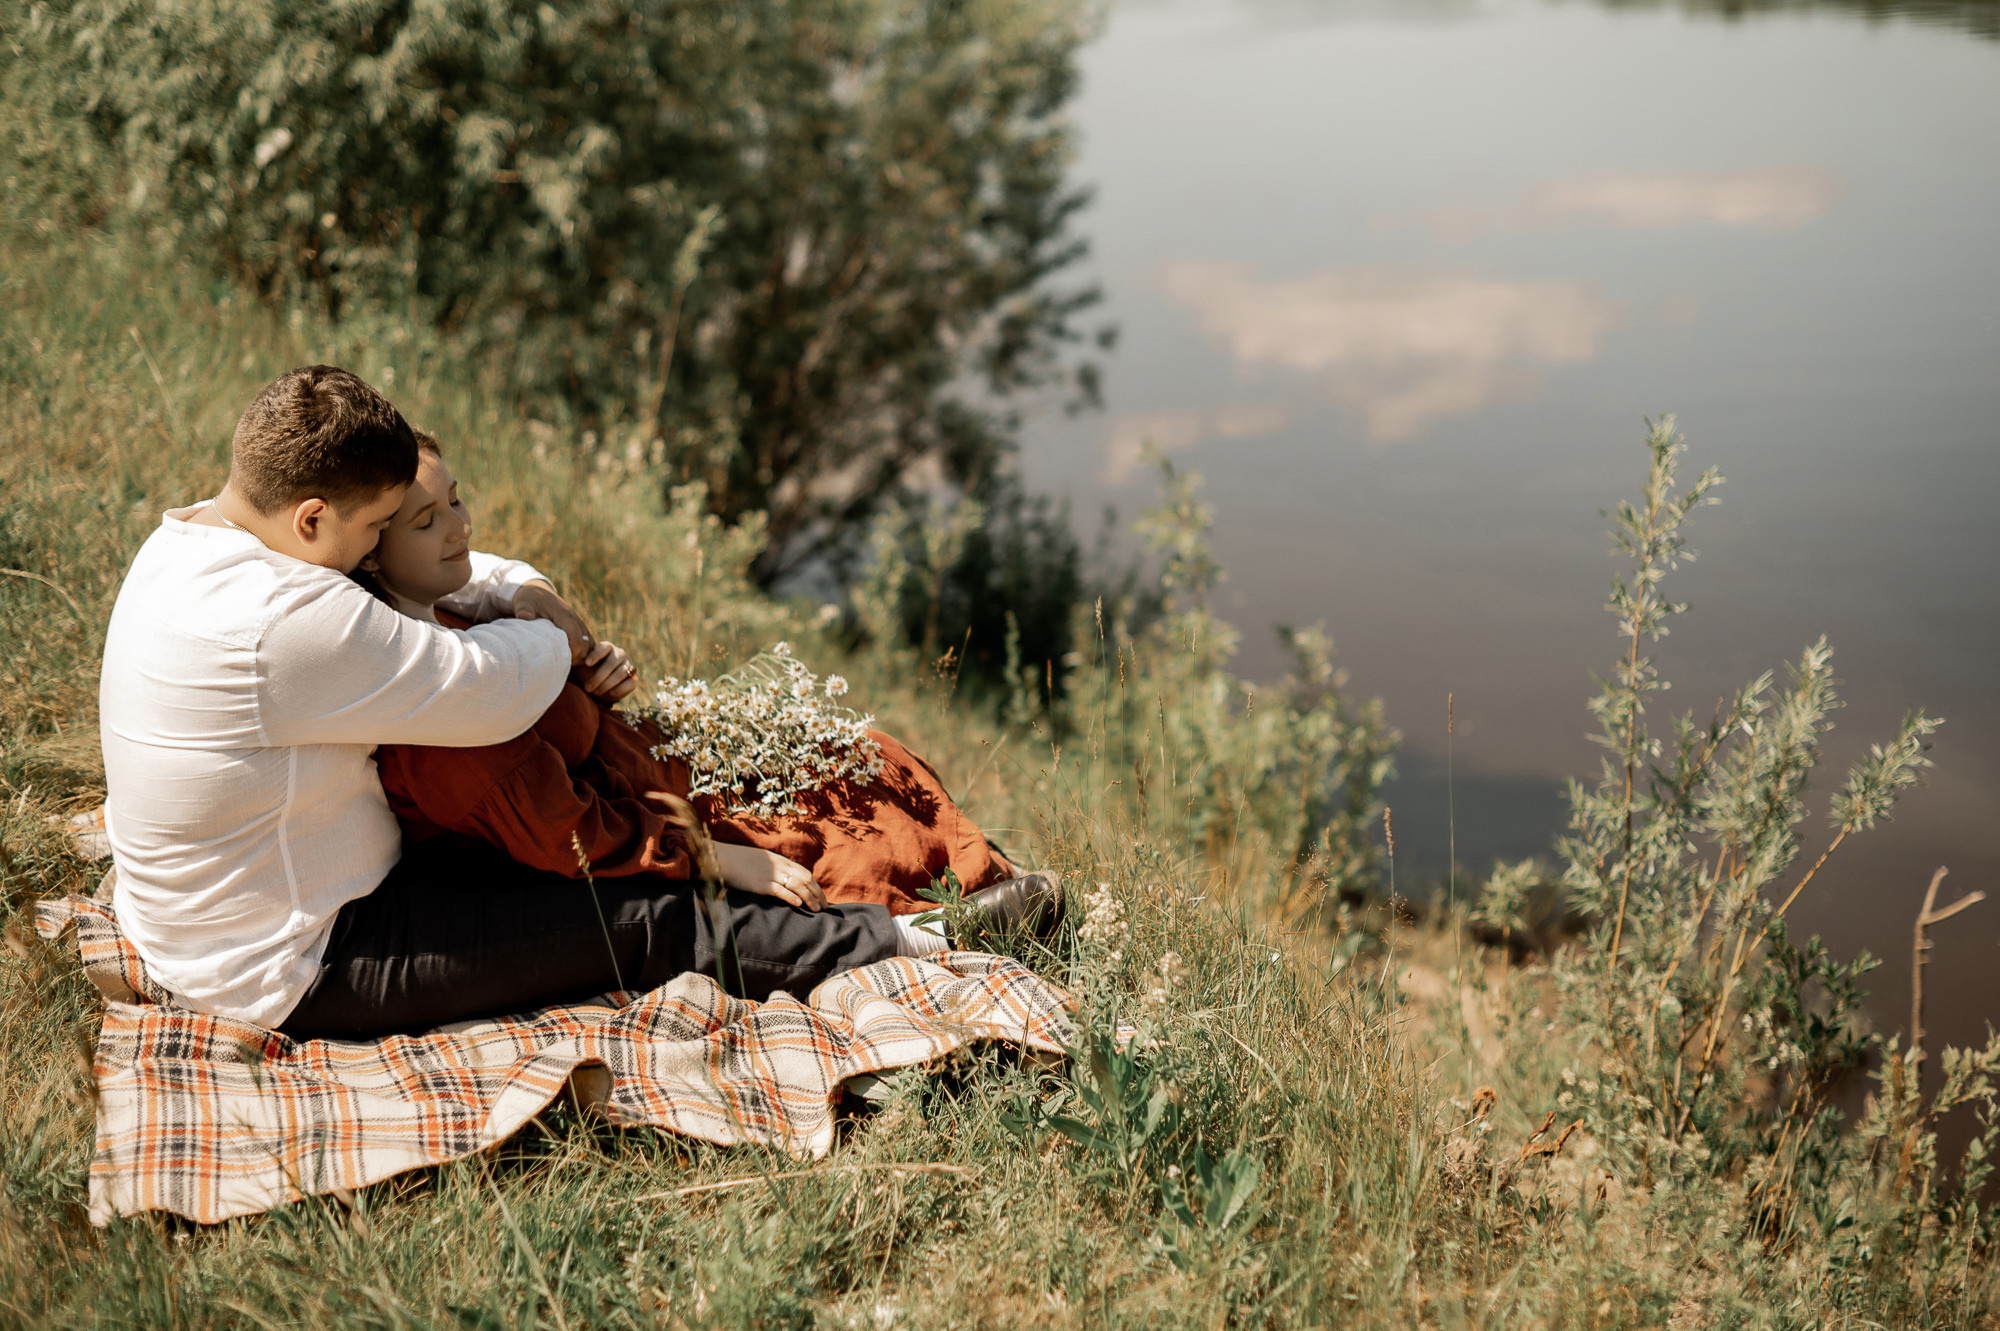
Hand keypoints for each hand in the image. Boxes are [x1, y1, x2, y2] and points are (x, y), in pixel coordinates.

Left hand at [512, 579, 595, 664]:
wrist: (538, 591)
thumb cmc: (530, 599)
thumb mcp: (523, 602)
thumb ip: (524, 610)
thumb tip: (524, 616)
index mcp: (564, 616)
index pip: (577, 640)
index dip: (571, 654)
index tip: (558, 662)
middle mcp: (576, 620)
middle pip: (586, 646)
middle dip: (576, 658)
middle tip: (559, 665)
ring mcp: (579, 624)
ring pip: (590, 645)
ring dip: (580, 656)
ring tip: (562, 662)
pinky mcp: (579, 627)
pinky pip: (588, 643)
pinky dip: (582, 653)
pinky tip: (567, 657)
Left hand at [574, 640, 639, 701]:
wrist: (598, 687)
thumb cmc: (587, 673)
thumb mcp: (582, 666)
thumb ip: (578, 660)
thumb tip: (567, 655)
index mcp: (607, 648)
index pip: (603, 648)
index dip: (596, 655)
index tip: (587, 663)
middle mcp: (619, 654)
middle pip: (612, 663)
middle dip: (598, 677)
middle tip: (587, 688)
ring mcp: (629, 665)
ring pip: (621, 673)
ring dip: (607, 684)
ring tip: (596, 692)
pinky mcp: (634, 678)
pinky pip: (631, 682)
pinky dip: (621, 688)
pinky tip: (610, 693)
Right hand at [708, 842, 824, 911]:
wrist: (724, 858)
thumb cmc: (741, 861)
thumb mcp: (762, 860)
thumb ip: (774, 867)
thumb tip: (784, 878)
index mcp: (780, 860)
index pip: (804, 872)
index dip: (815, 885)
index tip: (822, 896)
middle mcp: (778, 866)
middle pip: (805, 879)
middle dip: (817, 893)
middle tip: (825, 906)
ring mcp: (770, 874)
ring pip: (797, 885)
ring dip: (809, 898)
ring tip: (816, 909)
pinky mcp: (760, 884)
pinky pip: (780, 891)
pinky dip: (791, 897)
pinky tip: (799, 904)